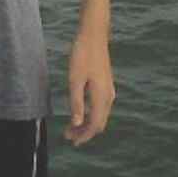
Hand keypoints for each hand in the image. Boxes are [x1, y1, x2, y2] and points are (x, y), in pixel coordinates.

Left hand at [64, 32, 115, 146]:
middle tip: (68, 136)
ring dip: (87, 123)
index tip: (71, 141)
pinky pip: (100, 106)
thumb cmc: (82, 54)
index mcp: (101, 96)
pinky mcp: (106, 84)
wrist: (94, 35)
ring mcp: (109, 90)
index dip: (83, 136)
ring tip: (72, 127)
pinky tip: (79, 111)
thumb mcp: (75, 78)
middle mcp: (109, 96)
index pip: (94, 125)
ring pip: (100, 115)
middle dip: (85, 132)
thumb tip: (76, 124)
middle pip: (99, 123)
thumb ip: (76, 102)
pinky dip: (90, 114)